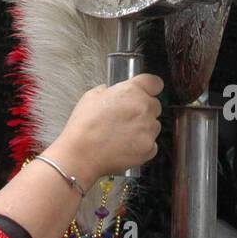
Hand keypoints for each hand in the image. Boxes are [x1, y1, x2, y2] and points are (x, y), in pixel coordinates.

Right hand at [49, 75, 163, 182]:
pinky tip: (124, 145)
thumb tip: (111, 92)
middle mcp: (145, 108)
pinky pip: (151, 144)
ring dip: (143, 127)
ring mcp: (149, 130)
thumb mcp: (91, 97)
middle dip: (143, 109)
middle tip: (125, 117)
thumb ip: (108, 91)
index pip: (155, 83)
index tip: (146, 91)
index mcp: (132, 91)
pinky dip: (141, 145)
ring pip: (153, 125)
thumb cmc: (84, 125)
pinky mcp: (149, 149)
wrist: (81, 154)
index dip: (150, 87)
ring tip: (122, 134)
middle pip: (154, 105)